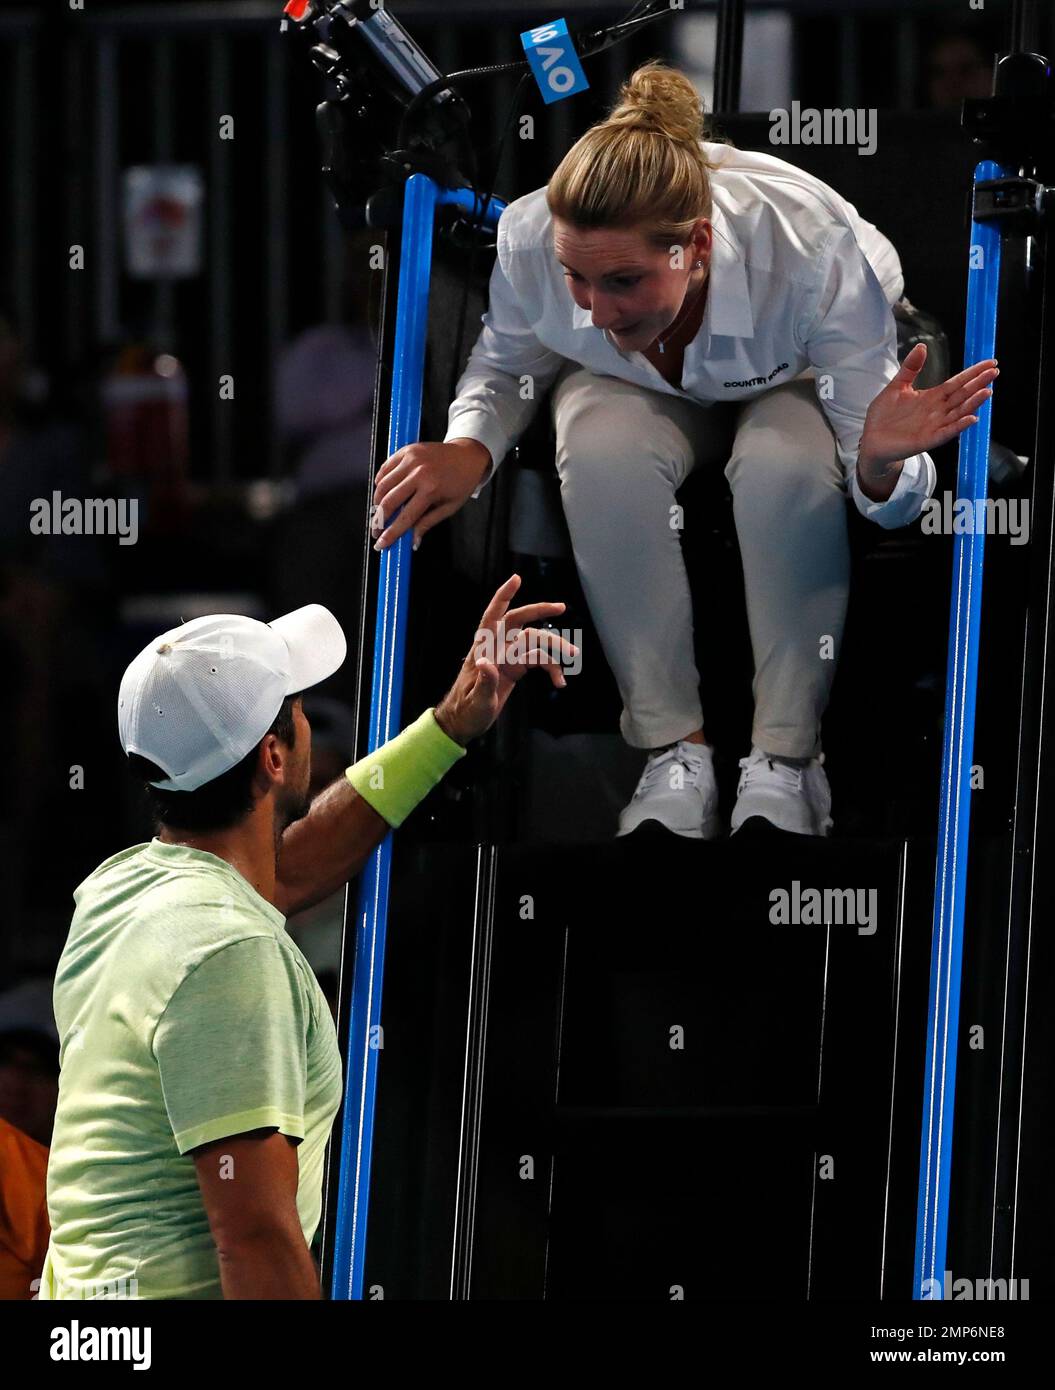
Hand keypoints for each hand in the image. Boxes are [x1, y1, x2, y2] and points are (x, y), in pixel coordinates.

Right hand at [371, 438, 491, 550]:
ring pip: (383, 485)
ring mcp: (411, 459)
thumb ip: (428, 523)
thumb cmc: (461, 482)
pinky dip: (380, 482)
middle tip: (376, 530)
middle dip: (379, 520)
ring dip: (377, 502)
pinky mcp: (407, 450)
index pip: (405, 517)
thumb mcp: (449, 507)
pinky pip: (385, 468)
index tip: (382, 544)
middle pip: (389, 501)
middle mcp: (419, 472)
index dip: (391, 533)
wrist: (468, 455)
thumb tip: (413, 542)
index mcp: (431, 489)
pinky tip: (382, 492)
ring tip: (379, 513)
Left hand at [434, 574, 577, 745]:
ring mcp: (506, 657)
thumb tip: (487, 662)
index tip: (517, 579)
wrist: (464, 723)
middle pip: (519, 622)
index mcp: (484, 650)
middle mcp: (496, 648)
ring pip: (534, 642)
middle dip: (539, 611)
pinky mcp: (514, 668)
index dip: (503, 597)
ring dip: (554, 648)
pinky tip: (560, 682)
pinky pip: (538, 661)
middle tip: (561, 608)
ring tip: (573, 656)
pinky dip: (551, 668)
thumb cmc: (465, 711)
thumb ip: (485, 682)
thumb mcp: (476, 701)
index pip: (492, 617)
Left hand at [859, 344, 998, 471]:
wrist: (870, 439)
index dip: (973, 373)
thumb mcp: (897, 386)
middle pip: (962, 395)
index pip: (958, 382)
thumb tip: (922, 346)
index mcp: (932, 397)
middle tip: (995, 372)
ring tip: (987, 391)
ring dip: (973, 403)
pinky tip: (971, 418)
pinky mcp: (927, 440)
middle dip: (978, 384)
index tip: (990, 363)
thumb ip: (911, 367)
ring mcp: (934, 426)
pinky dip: (958, 426)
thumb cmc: (884, 416)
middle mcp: (937, 411)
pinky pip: (946, 432)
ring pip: (959, 413)